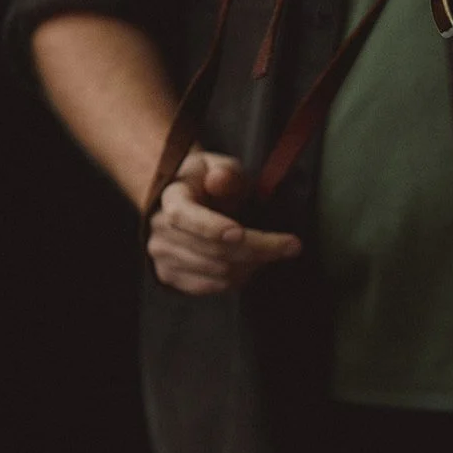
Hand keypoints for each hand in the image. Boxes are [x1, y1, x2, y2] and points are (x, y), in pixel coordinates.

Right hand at [147, 150, 301, 295]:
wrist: (186, 199)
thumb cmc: (208, 180)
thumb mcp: (220, 165)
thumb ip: (226, 173)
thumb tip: (220, 179)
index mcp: (170, 197)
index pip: (184, 216)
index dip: (212, 227)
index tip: (242, 232)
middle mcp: (160, 230)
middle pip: (212, 250)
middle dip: (258, 249)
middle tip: (292, 246)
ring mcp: (163, 256)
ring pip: (217, 272)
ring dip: (253, 265)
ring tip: (273, 251)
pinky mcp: (170, 276)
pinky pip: (211, 287)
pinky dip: (239, 278)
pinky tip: (253, 263)